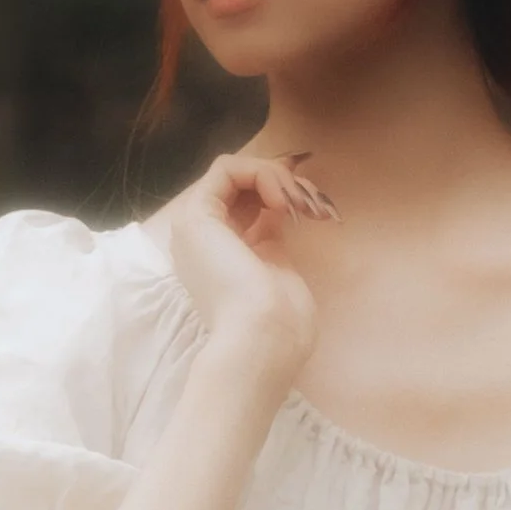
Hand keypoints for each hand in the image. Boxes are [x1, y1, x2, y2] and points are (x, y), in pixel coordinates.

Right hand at [164, 149, 328, 381]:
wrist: (263, 341)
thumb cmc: (280, 324)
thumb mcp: (278, 271)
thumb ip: (272, 240)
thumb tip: (280, 212)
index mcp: (222, 257)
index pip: (247, 205)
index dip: (282, 194)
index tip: (315, 207)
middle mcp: (203, 239)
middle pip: (242, 186)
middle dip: (285, 183)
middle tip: (313, 203)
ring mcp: (195, 227)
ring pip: (235, 172)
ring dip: (277, 177)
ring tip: (301, 203)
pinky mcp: (197, 215)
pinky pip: (227, 168)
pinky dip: (261, 173)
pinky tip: (283, 200)